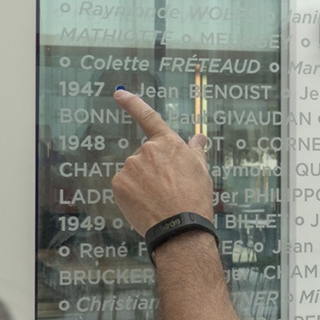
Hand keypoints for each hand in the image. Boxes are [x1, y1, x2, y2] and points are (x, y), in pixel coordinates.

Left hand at [111, 89, 213, 234]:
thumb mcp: (201, 171)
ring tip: (159, 200)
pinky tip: (145, 205)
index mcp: (168, 143)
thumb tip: (199, 138)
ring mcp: (131, 166)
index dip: (132, 103)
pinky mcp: (119, 183)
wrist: (180, 226)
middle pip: (146, 156)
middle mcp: (147, 150)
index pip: (148, 118)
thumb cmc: (194, 198)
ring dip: (143, 183)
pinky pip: (124, 186)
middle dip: (153, 169)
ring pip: (134, 172)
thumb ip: (195, 150)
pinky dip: (132, 194)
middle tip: (168, 189)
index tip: (118, 93)